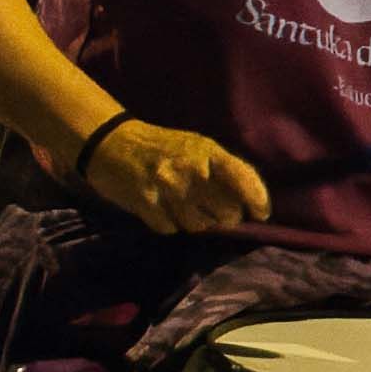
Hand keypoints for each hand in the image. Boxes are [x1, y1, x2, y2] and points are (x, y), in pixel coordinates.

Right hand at [86, 121, 269, 238]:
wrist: (110, 142)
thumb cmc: (161, 147)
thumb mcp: (195, 148)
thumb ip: (222, 171)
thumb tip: (246, 206)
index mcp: (206, 152)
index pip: (244, 179)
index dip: (257, 201)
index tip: (260, 214)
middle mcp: (191, 169)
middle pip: (225, 213)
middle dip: (222, 216)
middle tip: (210, 209)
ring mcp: (167, 187)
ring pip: (199, 226)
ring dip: (194, 221)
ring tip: (182, 207)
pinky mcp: (145, 203)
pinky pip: (170, 229)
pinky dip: (168, 223)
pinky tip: (161, 208)